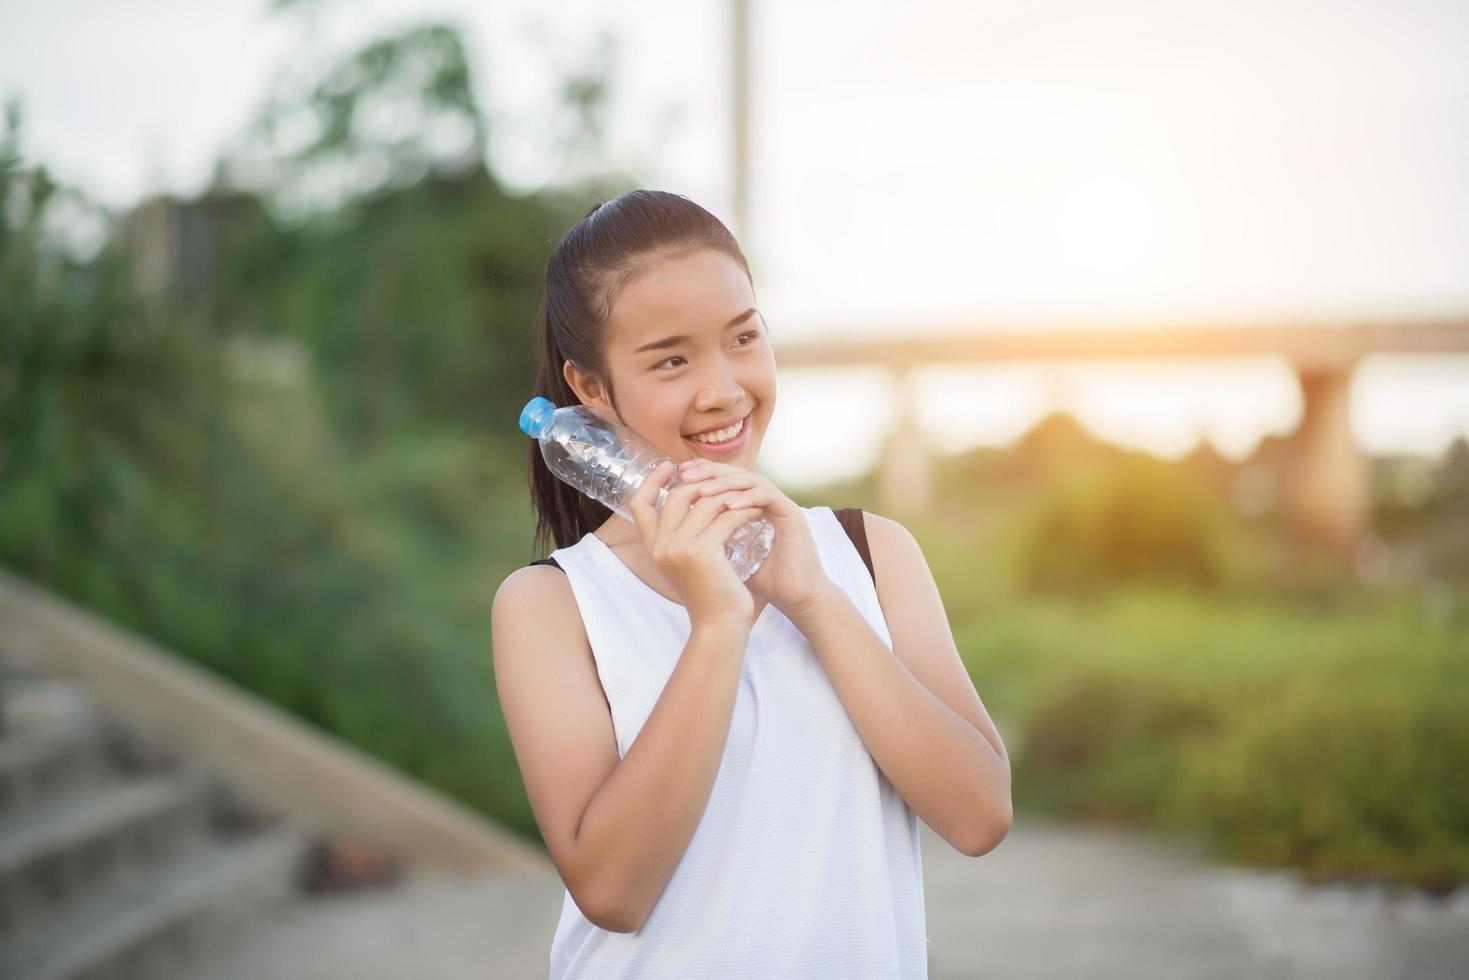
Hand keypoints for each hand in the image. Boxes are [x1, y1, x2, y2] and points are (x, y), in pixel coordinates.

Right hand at [626, 461, 763, 631]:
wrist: (719, 626)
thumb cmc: (708, 594)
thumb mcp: (685, 563)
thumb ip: (680, 537)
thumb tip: (690, 503)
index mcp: (652, 548)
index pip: (639, 504)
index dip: (651, 481)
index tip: (670, 467)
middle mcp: (660, 546)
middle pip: (674, 495)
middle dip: (700, 483)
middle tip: (724, 479)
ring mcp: (679, 548)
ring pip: (703, 502)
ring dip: (728, 494)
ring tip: (746, 492)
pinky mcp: (702, 552)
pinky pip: (724, 517)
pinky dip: (742, 510)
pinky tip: (756, 509)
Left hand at [675, 459, 834, 617]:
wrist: (795, 599)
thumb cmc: (764, 581)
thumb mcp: (728, 556)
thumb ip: (711, 538)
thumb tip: (676, 533)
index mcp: (751, 506)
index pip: (724, 479)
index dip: (701, 474)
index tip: (677, 477)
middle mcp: (766, 500)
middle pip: (735, 472)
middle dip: (709, 471)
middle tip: (685, 474)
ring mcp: (780, 505)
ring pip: (751, 479)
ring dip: (725, 482)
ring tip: (703, 490)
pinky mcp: (792, 513)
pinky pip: (767, 496)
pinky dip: (747, 498)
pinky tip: (728, 505)